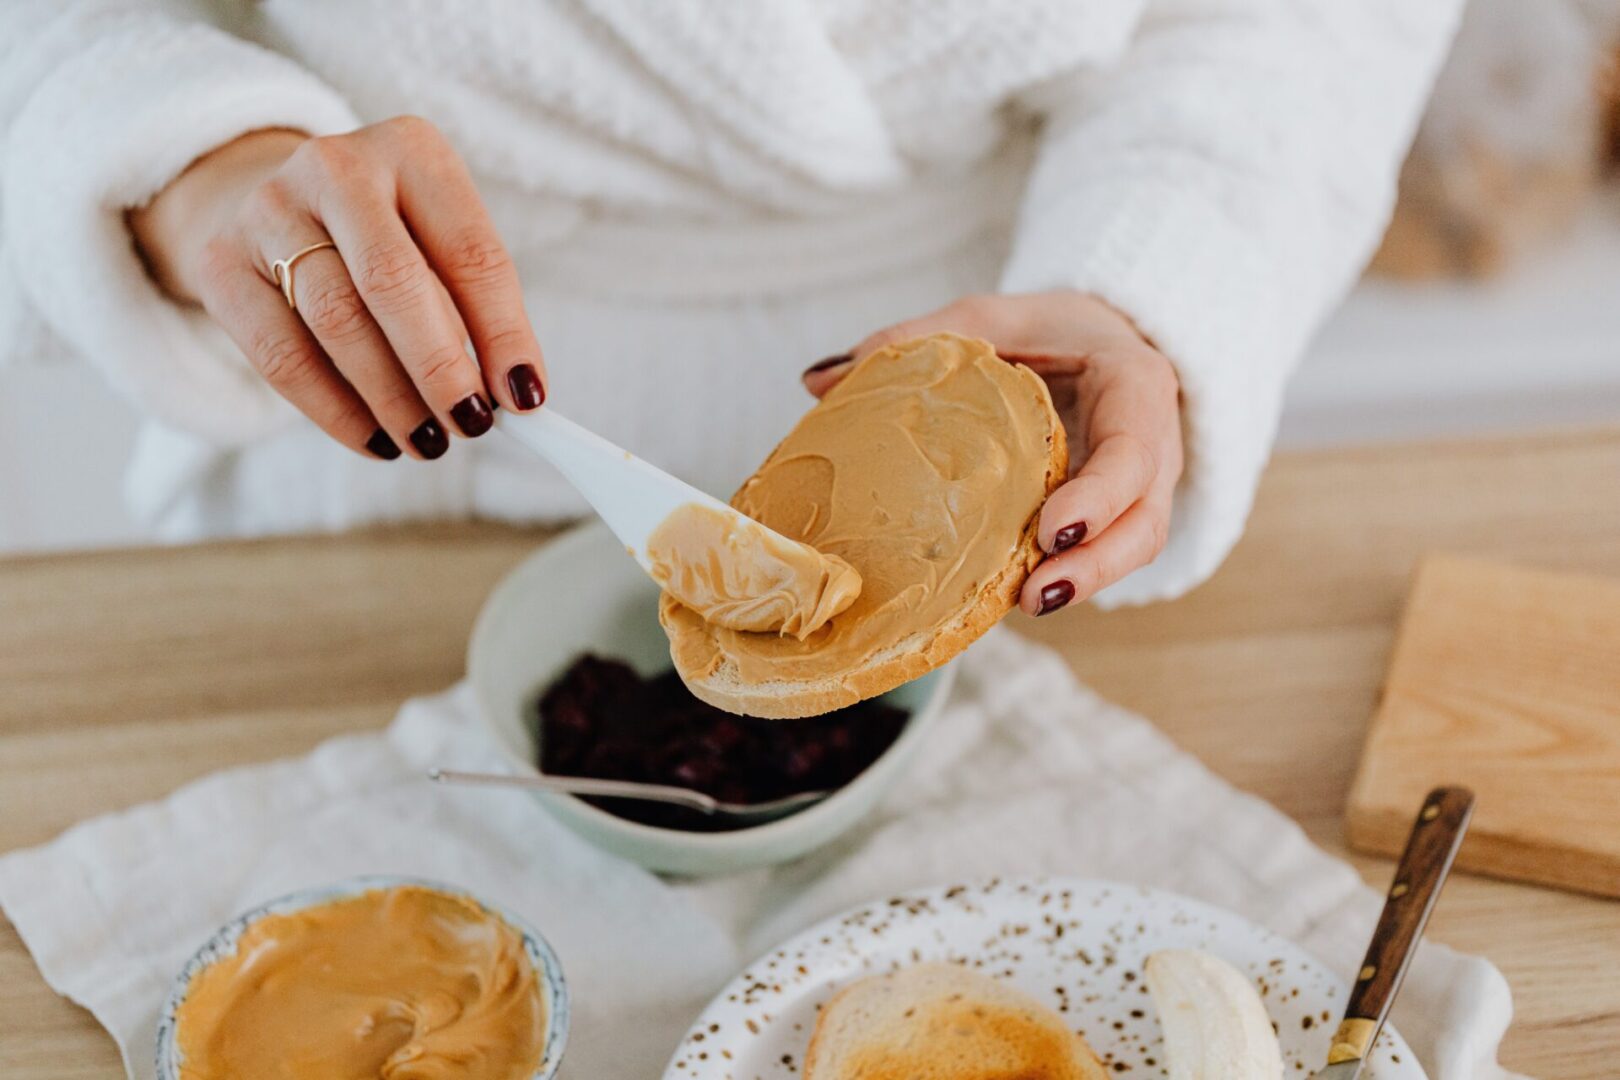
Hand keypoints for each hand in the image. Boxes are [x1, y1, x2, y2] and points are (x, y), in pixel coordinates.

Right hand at [129, 119, 546, 460]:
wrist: (283, 208)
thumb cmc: (391, 239)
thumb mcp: (441, 247)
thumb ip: (476, 311)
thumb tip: (513, 398)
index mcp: (412, 151)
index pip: (472, 252)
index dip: (503, 332)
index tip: (527, 398)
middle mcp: (336, 167)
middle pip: (394, 283)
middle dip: (440, 369)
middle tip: (472, 425)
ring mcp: (269, 210)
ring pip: (337, 324)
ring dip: (392, 399)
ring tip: (429, 442)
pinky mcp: (222, 263)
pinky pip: (282, 356)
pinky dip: (336, 411)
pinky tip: (375, 440)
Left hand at [803, 291, 1182, 615]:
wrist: (1102, 340)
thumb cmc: (1049, 330)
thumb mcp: (989, 317)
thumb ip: (918, 340)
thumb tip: (818, 381)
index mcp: (1134, 385)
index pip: (1134, 449)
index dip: (1101, 496)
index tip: (1052, 529)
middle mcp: (1153, 445)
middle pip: (1144, 521)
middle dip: (1097, 564)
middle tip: (1036, 594)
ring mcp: (1141, 488)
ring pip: (1132, 548)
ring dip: (1084, 582)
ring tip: (1024, 604)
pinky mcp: (1116, 516)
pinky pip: (1102, 553)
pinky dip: (1066, 574)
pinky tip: (1013, 595)